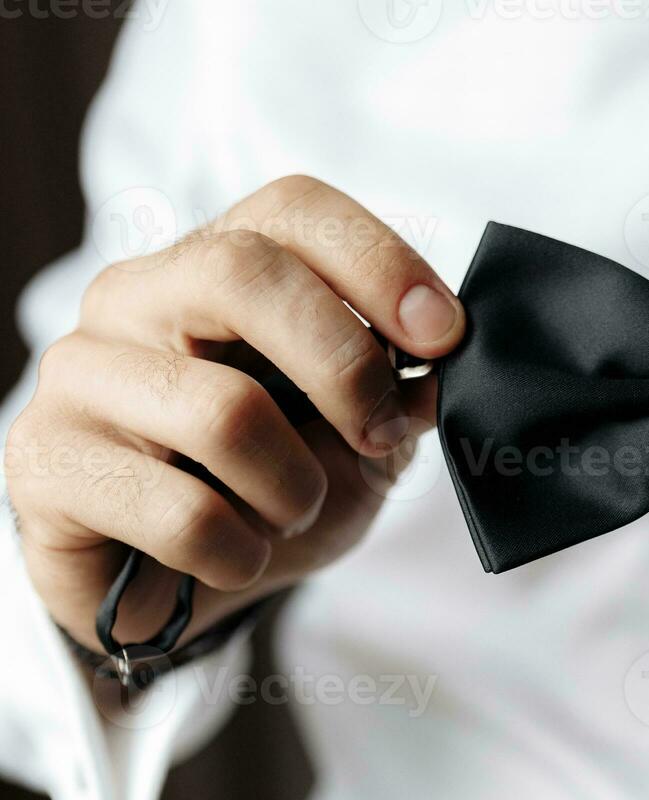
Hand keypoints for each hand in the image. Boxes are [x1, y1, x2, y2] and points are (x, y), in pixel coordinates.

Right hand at [4, 176, 463, 652]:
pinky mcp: (43, 464)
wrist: (189, 584)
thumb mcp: (363, 435)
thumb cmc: (272, 488)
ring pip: (221, 410)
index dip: (379, 262)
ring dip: (294, 486)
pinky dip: (240, 551)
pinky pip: (178, 511)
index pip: (292, 208)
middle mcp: (136, 299)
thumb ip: (402, 389)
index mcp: (217, 267)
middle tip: (380, 437)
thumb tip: (446, 363)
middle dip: (343, 365)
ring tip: (292, 511)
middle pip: (242, 272)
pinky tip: (236, 555)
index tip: (445, 337)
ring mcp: (79, 375)